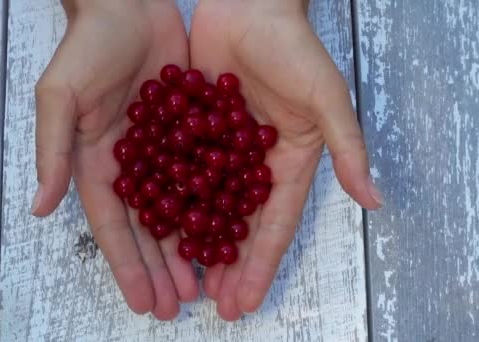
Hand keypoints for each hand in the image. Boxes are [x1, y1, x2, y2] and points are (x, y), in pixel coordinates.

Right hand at [32, 1, 196, 319]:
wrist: (128, 6)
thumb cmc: (88, 47)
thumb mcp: (61, 95)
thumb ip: (53, 150)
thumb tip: (40, 206)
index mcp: (97, 164)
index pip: (112, 226)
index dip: (127, 265)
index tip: (144, 301)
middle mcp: (131, 166)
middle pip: (148, 228)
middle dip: (161, 268)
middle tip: (179, 305)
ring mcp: (163, 153)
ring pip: (179, 210)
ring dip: (189, 248)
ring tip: (205, 284)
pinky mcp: (191, 133)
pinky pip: (205, 175)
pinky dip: (215, 205)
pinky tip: (229, 231)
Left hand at [190, 0, 382, 319]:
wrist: (248, 5)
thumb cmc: (293, 47)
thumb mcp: (325, 97)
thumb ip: (347, 146)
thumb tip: (374, 200)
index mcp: (286, 163)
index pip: (274, 224)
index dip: (261, 264)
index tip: (246, 300)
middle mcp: (251, 164)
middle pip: (237, 224)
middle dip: (226, 265)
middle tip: (212, 304)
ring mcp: (218, 151)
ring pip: (203, 206)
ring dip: (194, 242)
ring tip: (182, 277)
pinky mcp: (189, 132)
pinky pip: (176, 171)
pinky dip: (166, 199)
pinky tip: (153, 228)